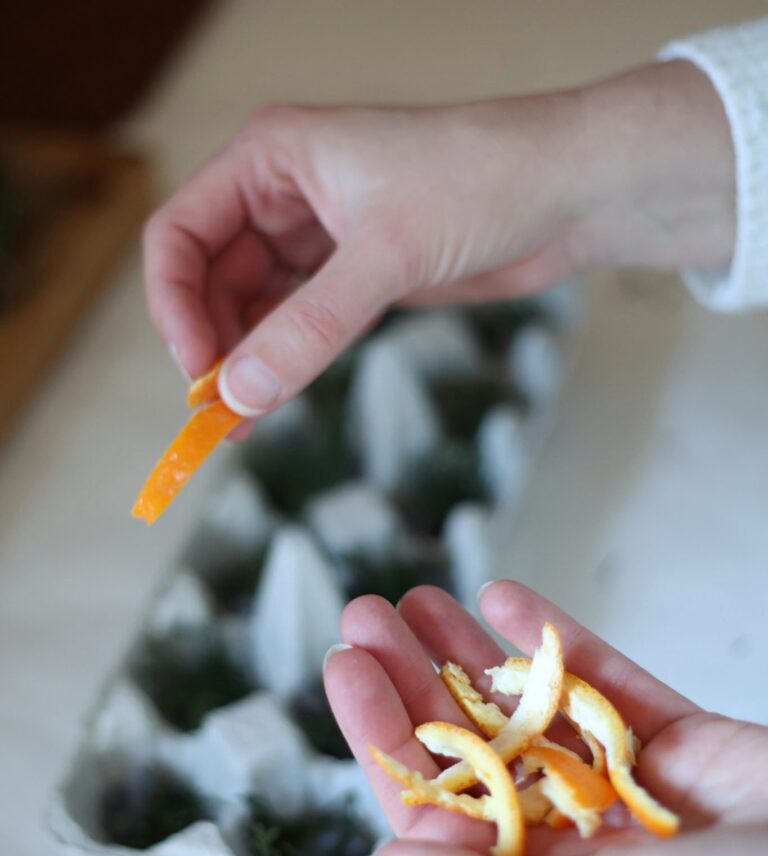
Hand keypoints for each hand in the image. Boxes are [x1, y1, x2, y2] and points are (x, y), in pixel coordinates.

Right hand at [144, 61, 732, 421]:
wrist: (566, 193)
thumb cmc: (482, 182)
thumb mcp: (386, 256)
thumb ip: (309, 328)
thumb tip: (240, 395)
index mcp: (271, 159)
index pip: (180, 234)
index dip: (173, 305)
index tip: (198, 370)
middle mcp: (283, 194)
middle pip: (208, 278)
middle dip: (209, 343)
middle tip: (220, 413)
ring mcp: (317, 236)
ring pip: (250, 306)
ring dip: (243, 361)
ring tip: (243, 421)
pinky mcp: (352, 274)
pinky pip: (294, 321)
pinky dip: (281, 360)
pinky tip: (274, 398)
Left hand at [324, 582, 767, 855]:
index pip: (434, 796)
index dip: (383, 732)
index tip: (346, 667)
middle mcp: (566, 826)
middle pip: (467, 737)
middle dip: (411, 674)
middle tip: (366, 612)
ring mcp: (616, 773)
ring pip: (523, 699)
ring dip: (468, 647)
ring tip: (416, 596)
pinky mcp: (667, 730)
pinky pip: (599, 673)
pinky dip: (552, 635)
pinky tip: (505, 595)